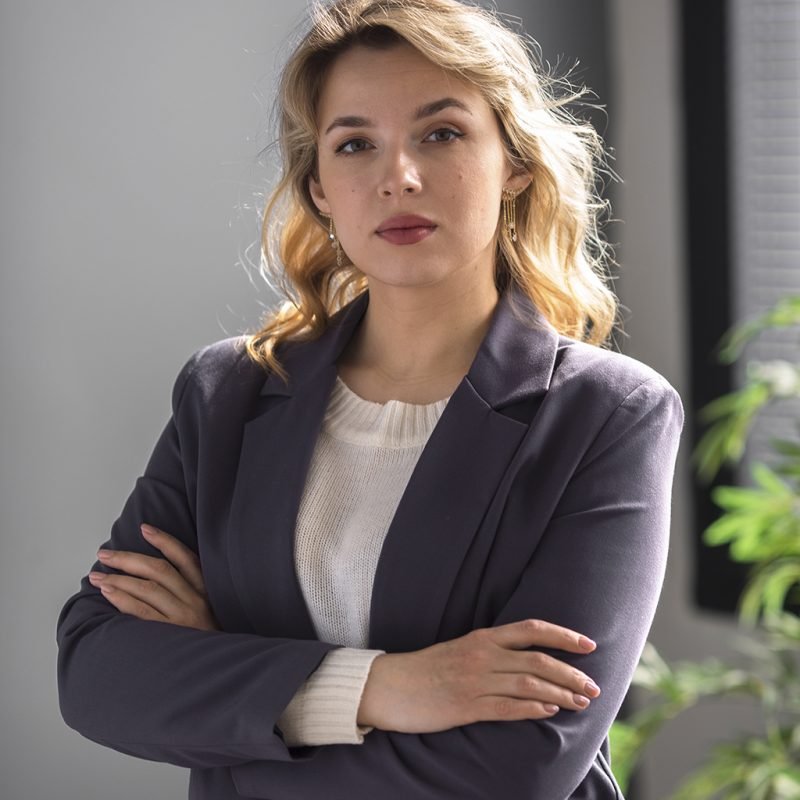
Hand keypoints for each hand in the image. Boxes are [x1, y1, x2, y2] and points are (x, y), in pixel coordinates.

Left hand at [88, 524, 219, 631]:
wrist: (223, 674)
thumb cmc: (210, 643)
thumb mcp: (211, 614)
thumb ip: (192, 596)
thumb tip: (157, 579)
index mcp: (206, 592)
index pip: (186, 558)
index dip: (165, 541)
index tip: (145, 528)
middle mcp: (195, 600)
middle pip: (159, 570)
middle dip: (129, 559)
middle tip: (105, 554)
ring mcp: (183, 617)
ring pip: (147, 588)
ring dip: (119, 579)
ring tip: (98, 575)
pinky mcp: (170, 635)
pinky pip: (141, 612)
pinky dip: (123, 599)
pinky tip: (108, 593)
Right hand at [357, 618, 600, 733]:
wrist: (391, 686)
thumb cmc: (428, 669)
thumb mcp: (461, 650)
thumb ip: (491, 651)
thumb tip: (526, 660)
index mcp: (483, 638)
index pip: (532, 629)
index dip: (564, 636)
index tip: (589, 645)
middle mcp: (483, 655)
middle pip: (538, 659)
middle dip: (571, 673)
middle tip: (594, 687)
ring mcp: (475, 681)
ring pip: (529, 684)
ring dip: (560, 693)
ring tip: (581, 703)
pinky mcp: (466, 706)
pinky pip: (507, 707)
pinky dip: (533, 709)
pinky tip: (550, 712)